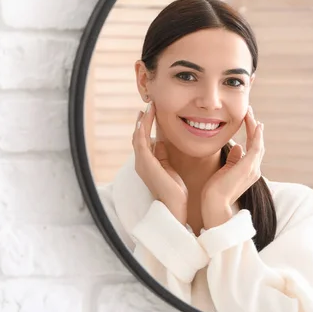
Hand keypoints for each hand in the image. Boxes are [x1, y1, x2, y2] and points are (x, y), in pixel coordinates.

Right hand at [133, 102, 187, 222]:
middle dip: (142, 120)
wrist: (174, 206)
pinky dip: (142, 128)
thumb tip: (159, 142)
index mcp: (147, 163)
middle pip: (138, 135)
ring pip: (138, 136)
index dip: (146, 125)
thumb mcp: (169, 168)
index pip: (143, 140)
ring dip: (142, 120)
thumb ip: (163, 156)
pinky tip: (146, 117)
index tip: (151, 112)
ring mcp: (141, 163)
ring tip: (148, 107)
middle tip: (148, 104)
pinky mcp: (145, 163)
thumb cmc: (174, 191)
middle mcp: (141, 162)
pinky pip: (140, 141)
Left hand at [201, 106, 264, 228]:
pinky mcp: (248, 167)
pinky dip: (257, 135)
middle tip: (249, 111)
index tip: (247, 120)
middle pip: (258, 143)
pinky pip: (256, 147)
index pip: (253, 148)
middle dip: (254, 127)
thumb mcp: (224, 171)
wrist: (214, 205)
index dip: (251, 133)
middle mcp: (254, 169)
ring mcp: (253, 169)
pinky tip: (255, 124)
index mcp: (248, 171)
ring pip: (258, 143)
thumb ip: (232, 159)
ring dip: (254, 126)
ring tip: (249, 112)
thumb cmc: (215, 191)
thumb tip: (238, 147)